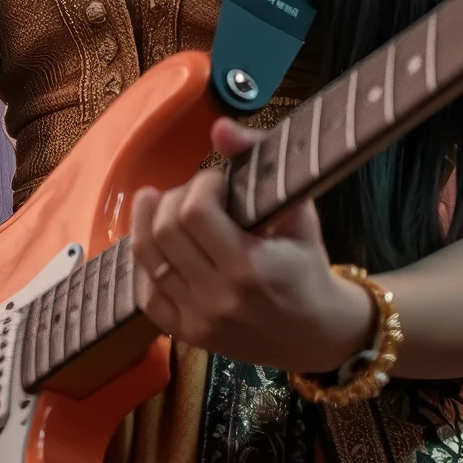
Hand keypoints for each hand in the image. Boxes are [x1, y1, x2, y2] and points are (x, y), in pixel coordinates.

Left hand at [131, 117, 374, 372]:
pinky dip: (147, 261)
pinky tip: (161, 245)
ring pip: (146, 257)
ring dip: (150, 221)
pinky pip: (145, 292)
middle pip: (165, 230)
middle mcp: (217, 298)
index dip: (201, 184)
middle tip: (196, 195)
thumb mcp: (298, 212)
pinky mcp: (185, 334)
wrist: (317, 335)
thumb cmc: (308, 267)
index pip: (195, 212)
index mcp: (249, 268)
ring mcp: (197, 320)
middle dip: (175, 198)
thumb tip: (219, 127)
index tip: (219, 182)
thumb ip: (260, 162)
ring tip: (161, 204)